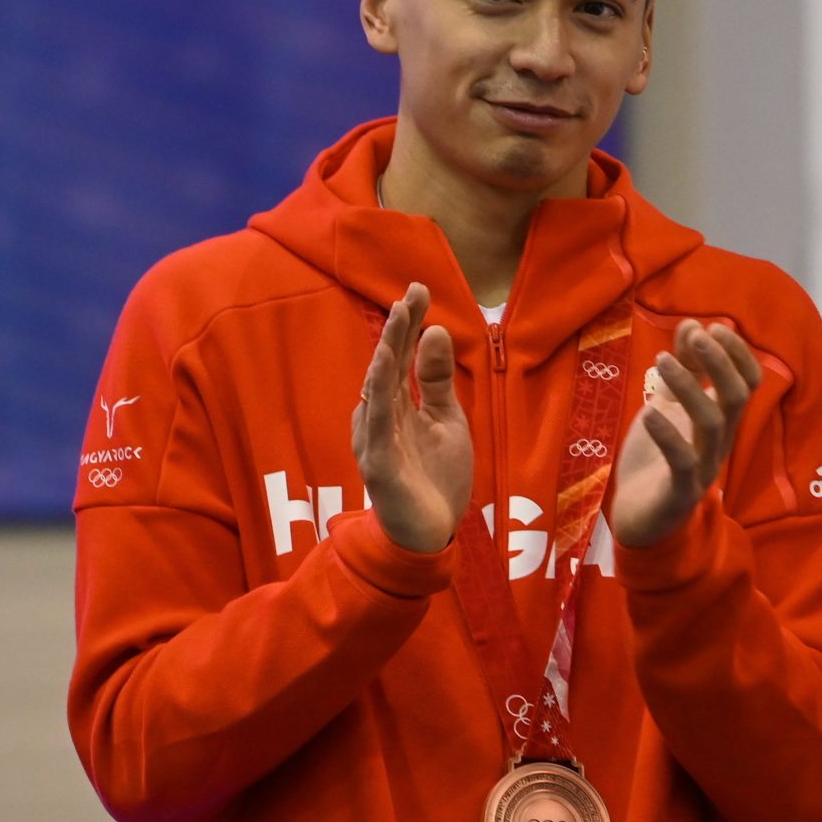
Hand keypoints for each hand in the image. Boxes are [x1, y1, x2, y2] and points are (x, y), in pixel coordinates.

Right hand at [350, 283, 472, 552]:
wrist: (430, 532)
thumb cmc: (435, 477)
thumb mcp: (447, 420)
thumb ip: (438, 380)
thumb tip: (435, 330)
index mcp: (400, 404)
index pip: (402, 357)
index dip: (408, 324)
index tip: (419, 289)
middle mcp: (382, 416)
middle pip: (388, 365)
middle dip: (399, 328)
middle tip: (410, 292)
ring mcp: (376, 438)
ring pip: (378, 388)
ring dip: (387, 353)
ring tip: (397, 320)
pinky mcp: (376, 464)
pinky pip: (374, 427)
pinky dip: (376, 398)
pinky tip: (380, 373)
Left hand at [611, 320, 763, 547]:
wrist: (641, 520)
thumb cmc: (656, 459)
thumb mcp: (668, 405)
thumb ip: (684, 370)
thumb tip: (693, 325)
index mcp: (721, 421)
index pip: (748, 383)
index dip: (736, 353)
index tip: (713, 327)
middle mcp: (719, 442)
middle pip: (736, 397)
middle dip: (720, 362)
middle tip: (694, 335)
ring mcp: (703, 468)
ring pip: (710, 423)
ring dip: (689, 387)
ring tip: (662, 360)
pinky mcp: (680, 492)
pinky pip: (683, 461)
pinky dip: (668, 434)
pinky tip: (650, 411)